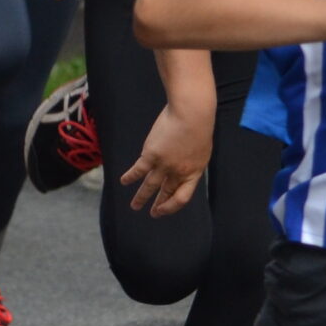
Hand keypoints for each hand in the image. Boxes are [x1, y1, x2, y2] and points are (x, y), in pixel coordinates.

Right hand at [123, 100, 210, 216]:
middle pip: (166, 192)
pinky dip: (130, 177)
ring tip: (134, 206)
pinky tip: (124, 181)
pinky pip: (138, 170)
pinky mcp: (151, 154)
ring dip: (141, 197)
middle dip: (158, 205)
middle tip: (152, 213)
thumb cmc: (199, 126)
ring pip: (150, 186)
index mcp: (193, 172)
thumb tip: (181, 168)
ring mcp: (164, 165)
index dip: (172, 206)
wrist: (192, 113)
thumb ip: (190, 161)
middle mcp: (178, 172)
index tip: (163, 210)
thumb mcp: (201, 148)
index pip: (182, 197)